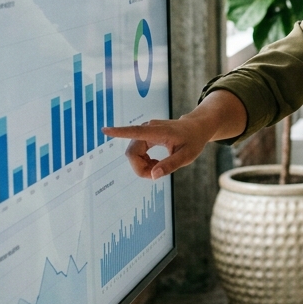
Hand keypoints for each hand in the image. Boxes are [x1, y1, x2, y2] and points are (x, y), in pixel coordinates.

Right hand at [101, 90, 246, 178]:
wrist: (197, 127)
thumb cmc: (194, 140)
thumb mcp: (187, 156)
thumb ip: (171, 165)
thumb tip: (153, 175)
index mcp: (157, 131)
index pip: (135, 132)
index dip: (119, 132)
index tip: (104, 130)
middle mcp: (148, 129)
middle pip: (132, 153)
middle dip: (140, 168)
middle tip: (157, 174)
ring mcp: (145, 132)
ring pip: (133, 154)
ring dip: (142, 166)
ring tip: (159, 167)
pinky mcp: (145, 136)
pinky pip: (136, 153)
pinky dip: (144, 162)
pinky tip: (155, 163)